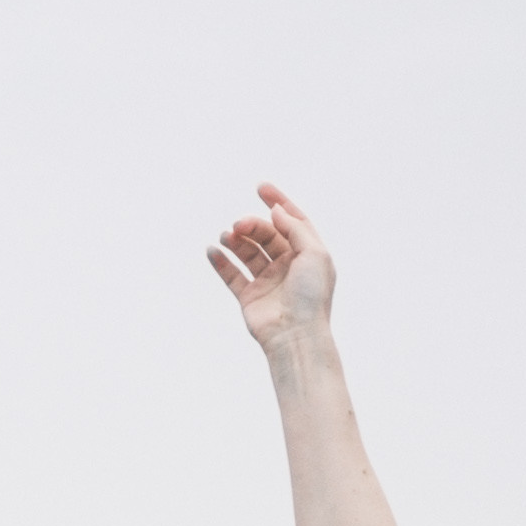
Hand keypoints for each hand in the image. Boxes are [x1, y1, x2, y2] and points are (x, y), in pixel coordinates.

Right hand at [206, 182, 333, 347]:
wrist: (295, 336)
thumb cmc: (311, 297)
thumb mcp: (314, 253)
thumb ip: (295, 228)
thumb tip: (275, 211)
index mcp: (307, 255)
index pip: (292, 221)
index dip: (278, 202)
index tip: (261, 188)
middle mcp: (288, 267)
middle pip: (266, 234)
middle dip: (252, 225)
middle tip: (239, 225)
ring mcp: (268, 282)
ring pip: (248, 252)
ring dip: (236, 240)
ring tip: (226, 236)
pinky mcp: (250, 298)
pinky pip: (232, 275)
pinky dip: (221, 262)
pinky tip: (212, 250)